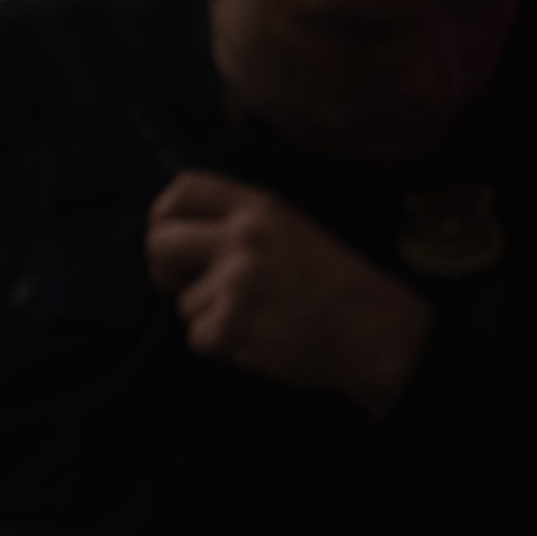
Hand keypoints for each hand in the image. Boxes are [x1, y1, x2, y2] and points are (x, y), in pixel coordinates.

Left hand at [145, 170, 431, 418]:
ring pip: (184, 301)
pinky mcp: (235, 323)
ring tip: (259, 316)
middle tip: (184, 286)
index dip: (164, 215)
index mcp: (259, 208)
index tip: (169, 237)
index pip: (185, 189)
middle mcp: (245, 236)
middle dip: (164, 269)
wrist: (376, 331)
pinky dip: (221, 346)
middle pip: (160, 241)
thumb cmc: (330, 285)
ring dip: (210, 317)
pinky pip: (198, 337)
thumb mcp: (289, 231)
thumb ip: (238, 224)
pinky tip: (259, 338)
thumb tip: (171, 235)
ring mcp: (239, 279)